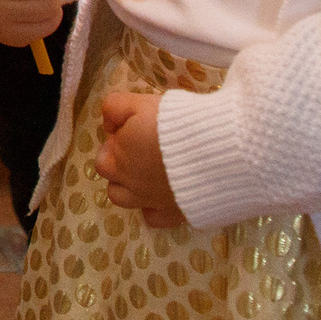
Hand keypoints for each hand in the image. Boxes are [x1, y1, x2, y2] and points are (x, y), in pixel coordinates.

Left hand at [96, 91, 185, 228]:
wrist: (215, 152)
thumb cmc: (178, 122)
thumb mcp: (142, 102)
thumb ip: (115, 108)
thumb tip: (108, 126)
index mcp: (120, 152)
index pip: (105, 146)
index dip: (119, 136)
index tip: (137, 129)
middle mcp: (128, 179)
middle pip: (107, 170)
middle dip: (117, 158)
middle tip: (140, 148)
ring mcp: (147, 199)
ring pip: (120, 197)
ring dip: (127, 184)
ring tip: (146, 172)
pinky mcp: (170, 214)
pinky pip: (151, 217)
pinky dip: (153, 207)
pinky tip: (163, 193)